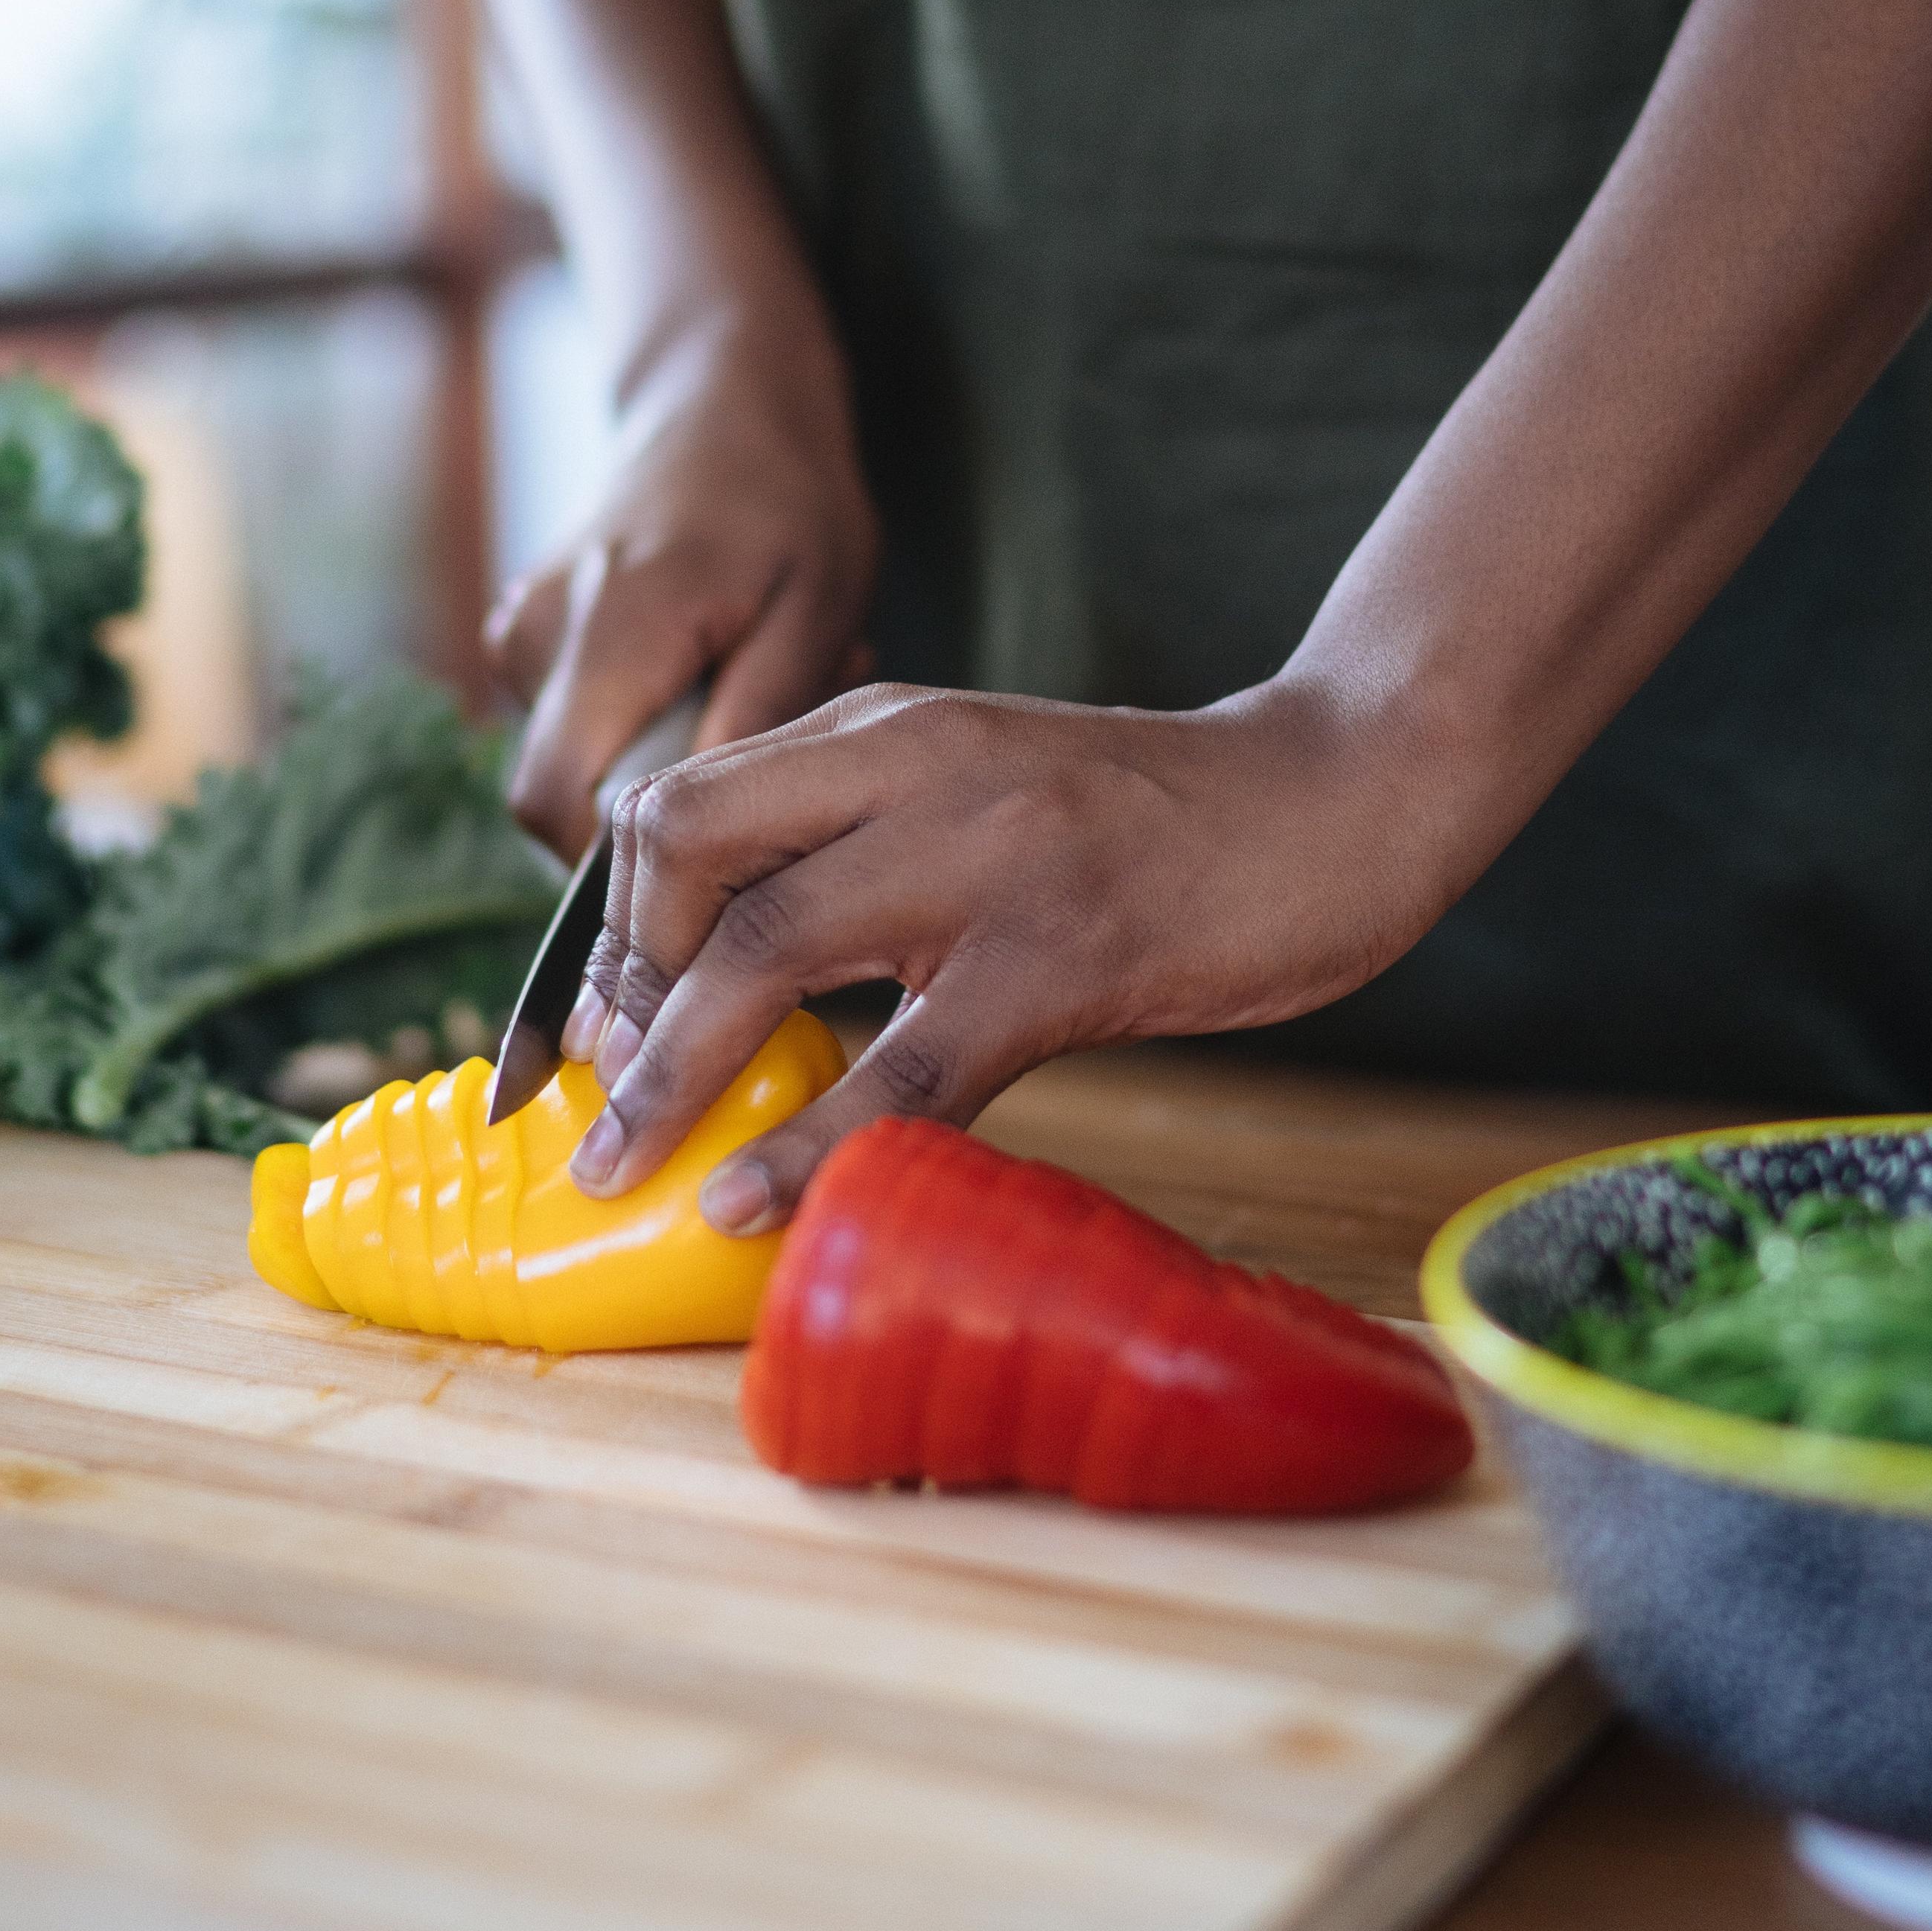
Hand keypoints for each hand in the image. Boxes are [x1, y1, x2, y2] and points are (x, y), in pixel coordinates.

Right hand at [486, 317, 882, 855]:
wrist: (720, 403)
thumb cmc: (786, 501)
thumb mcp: (816, 606)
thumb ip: (755, 717)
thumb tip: (703, 831)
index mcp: (611, 628)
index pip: (559, 805)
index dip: (624, 862)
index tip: (720, 848)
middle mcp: (537, 633)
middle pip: (557, 801)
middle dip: (656, 809)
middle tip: (758, 740)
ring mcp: (517, 633)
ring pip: (573, 765)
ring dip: (660, 758)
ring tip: (744, 683)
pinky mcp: (520, 638)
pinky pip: (573, 726)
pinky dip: (641, 722)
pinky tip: (706, 668)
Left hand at [557, 675, 1466, 1230]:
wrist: (1334, 792)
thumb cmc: (1148, 818)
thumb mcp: (978, 789)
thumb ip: (866, 843)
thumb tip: (738, 975)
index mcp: (879, 728)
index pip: (677, 803)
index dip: (611, 926)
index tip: (597, 1031)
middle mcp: (910, 764)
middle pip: (684, 855)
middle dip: (617, 995)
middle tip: (606, 1108)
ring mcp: (985, 854)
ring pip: (766, 951)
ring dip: (672, 1077)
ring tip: (621, 1172)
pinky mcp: (1064, 951)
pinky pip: (905, 1064)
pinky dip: (813, 1142)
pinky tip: (756, 1202)